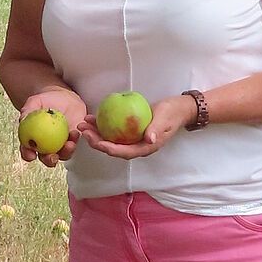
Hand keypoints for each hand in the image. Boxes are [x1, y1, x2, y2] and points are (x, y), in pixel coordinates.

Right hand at [17, 85, 85, 164]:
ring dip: (66, 152)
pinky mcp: (73, 139)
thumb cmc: (45, 100)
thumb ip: (28, 110)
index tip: (31, 155)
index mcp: (33, 139)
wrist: (62, 97)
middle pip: (46, 158)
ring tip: (69, 144)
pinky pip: (74, 143)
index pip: (27, 151)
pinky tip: (75, 132)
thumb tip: (22, 118)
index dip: (28, 155)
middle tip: (53, 156)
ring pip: (63, 154)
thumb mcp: (34, 102)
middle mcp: (46, 145)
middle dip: (49, 160)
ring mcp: (60, 144)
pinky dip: (75, 140)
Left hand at [80, 94, 195, 158]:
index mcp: (145, 147)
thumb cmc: (172, 114)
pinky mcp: (129, 131)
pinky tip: (93, 117)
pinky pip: (114, 130)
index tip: (97, 142)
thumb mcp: (165, 119)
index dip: (109, 149)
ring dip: (96, 133)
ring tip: (84, 124)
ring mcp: (132, 139)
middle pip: (113, 148)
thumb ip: (156, 129)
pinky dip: (103, 125)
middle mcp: (136, 146)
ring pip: (110, 140)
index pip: (124, 152)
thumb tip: (148, 139)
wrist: (178, 109)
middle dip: (96, 142)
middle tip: (83, 130)